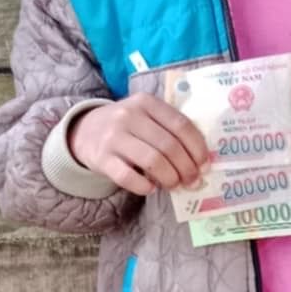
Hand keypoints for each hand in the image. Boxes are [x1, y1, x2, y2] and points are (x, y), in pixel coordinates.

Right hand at [67, 94, 208, 195]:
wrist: (85, 130)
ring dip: (169, 178)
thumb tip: (200, 160)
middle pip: (169, 146)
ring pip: (152, 161)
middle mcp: (129, 116)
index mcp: (146, 103)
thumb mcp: (146, 116)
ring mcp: (114, 137)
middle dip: (186, 168)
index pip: (180, 125)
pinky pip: (128, 177)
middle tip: (193, 181)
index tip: (205, 165)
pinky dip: (144, 186)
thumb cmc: (127, 126)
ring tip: (174, 185)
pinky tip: (151, 188)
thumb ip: (169, 129)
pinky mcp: (102, 158)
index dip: (197, 148)